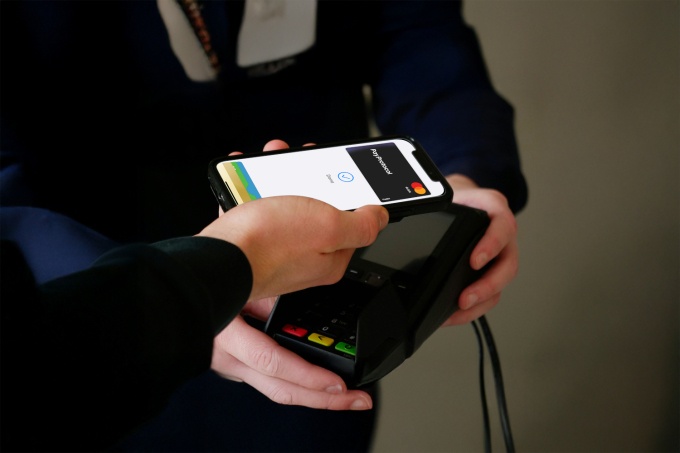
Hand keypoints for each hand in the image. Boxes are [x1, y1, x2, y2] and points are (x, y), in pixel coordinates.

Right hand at [202, 140, 386, 409]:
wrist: (214, 259)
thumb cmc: (268, 244)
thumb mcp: (328, 226)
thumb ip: (360, 223)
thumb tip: (380, 217)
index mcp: (330, 259)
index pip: (354, 226)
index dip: (353, 196)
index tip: (347, 175)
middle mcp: (305, 259)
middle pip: (318, 212)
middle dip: (313, 181)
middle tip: (307, 160)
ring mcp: (277, 252)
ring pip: (287, 208)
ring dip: (284, 180)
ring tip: (274, 159)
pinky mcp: (251, 246)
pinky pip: (259, 212)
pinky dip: (256, 192)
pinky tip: (248, 180)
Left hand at [440, 174, 518, 325]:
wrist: (459, 199)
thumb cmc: (455, 199)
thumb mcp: (448, 197)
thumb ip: (440, 206)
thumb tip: (416, 221)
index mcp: (493, 209)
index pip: (502, 226)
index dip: (491, 244)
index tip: (474, 261)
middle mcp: (502, 233)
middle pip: (508, 263)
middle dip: (487, 284)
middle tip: (465, 298)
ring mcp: (500, 253)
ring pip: (501, 282)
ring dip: (482, 299)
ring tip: (460, 309)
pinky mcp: (492, 269)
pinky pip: (492, 291)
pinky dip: (477, 305)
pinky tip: (458, 312)